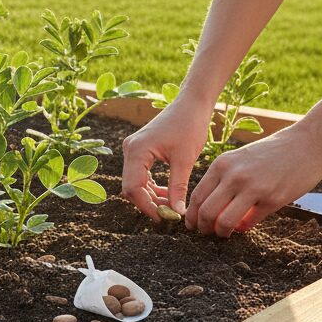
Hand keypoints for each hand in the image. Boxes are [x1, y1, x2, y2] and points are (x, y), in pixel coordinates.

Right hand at [122, 98, 212, 220]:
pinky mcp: (140, 150)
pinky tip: (169, 193)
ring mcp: (133, 150)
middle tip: (170, 214)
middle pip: (131, 187)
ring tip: (172, 205)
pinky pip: (141, 175)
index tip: (165, 218)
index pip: (133, 188)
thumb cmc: (190, 126)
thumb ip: (178, 187)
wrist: (192, 104)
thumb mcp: (185, 160)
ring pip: (136, 182)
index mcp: (137, 150)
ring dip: (151, 196)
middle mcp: (130, 150)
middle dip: (149, 202)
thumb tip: (177, 213)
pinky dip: (153, 186)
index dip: (147, 206)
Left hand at [186, 121, 321, 235]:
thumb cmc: (272, 152)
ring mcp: (253, 188)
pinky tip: (243, 227)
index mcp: (222, 164)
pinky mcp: (272, 199)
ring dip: (221, 232)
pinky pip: (249, 222)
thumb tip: (208, 207)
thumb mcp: (239, 159)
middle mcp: (234, 176)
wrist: (307, 144)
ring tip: (224, 233)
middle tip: (206, 233)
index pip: (197, 196)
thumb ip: (223, 179)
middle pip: (206, 212)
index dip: (192, 215)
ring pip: (224, 221)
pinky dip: (243, 228)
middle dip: (203, 227)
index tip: (193, 224)